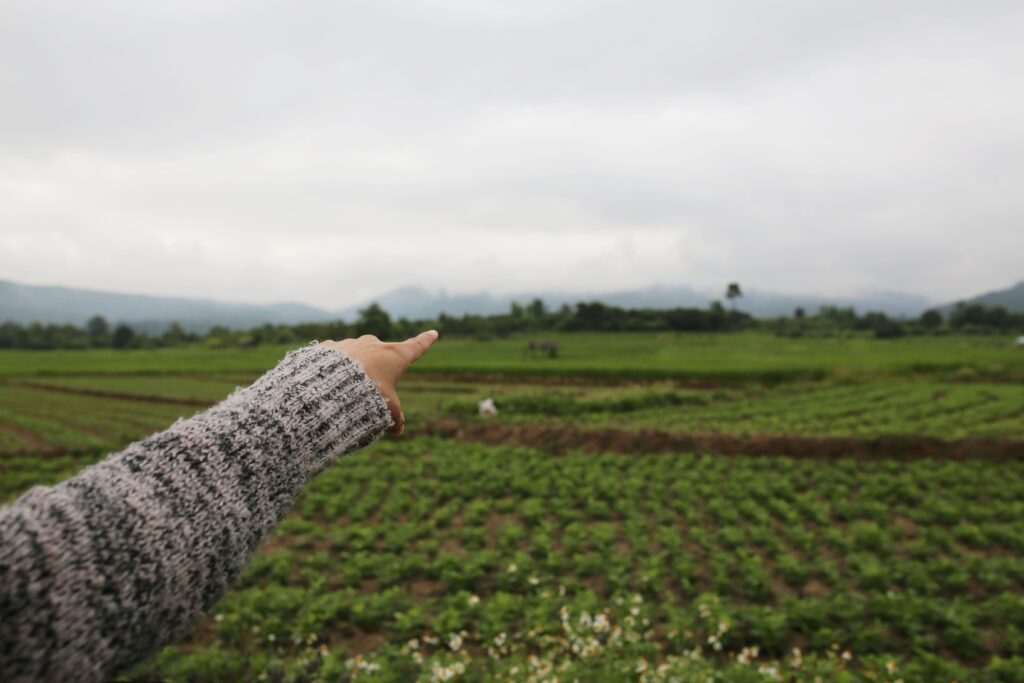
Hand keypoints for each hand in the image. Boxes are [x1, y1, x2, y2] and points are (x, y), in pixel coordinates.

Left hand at [318, 330, 438, 435]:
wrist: (328, 385)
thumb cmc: (366, 395)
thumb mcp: (387, 410)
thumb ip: (395, 419)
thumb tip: (398, 429)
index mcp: (394, 355)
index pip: (416, 347)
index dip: (425, 341)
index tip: (433, 333)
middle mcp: (373, 344)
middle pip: (381, 354)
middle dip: (377, 368)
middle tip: (368, 388)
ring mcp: (350, 343)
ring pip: (356, 355)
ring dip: (354, 368)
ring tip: (343, 389)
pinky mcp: (329, 347)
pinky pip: (335, 356)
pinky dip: (334, 367)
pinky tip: (327, 381)